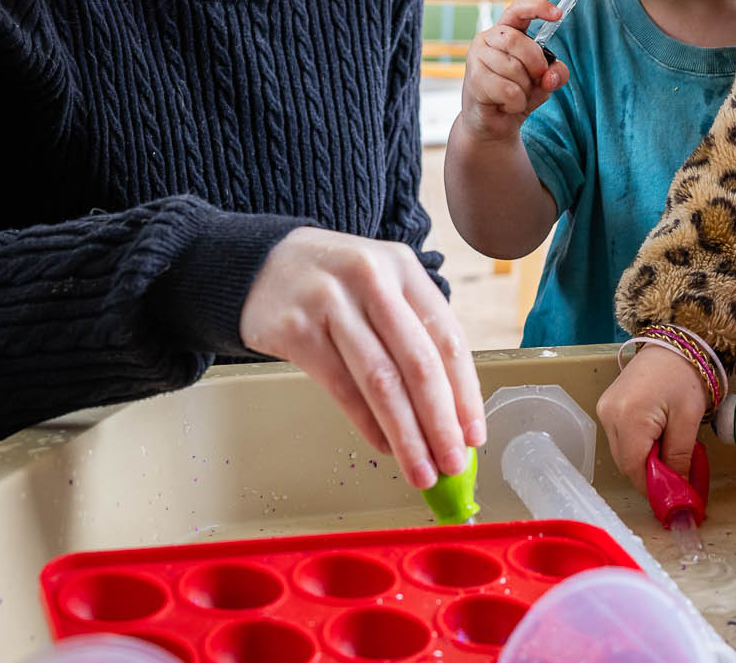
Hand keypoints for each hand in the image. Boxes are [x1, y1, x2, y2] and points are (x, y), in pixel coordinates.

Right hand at [240, 228, 485, 489]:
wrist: (261, 266)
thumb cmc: (336, 285)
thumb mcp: (382, 286)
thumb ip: (415, 333)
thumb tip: (451, 411)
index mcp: (403, 267)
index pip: (447, 336)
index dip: (465, 391)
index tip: (474, 433)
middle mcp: (371, 280)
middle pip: (417, 362)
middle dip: (440, 421)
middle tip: (452, 462)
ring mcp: (331, 303)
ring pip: (380, 381)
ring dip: (406, 434)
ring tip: (420, 469)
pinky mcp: (297, 330)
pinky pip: (341, 388)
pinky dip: (367, 424)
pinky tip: (383, 445)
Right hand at [457, 0, 568, 143]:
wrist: (493, 124)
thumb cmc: (516, 95)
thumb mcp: (543, 82)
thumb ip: (556, 73)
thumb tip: (549, 76)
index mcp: (505, 32)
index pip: (518, 10)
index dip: (537, 7)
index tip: (558, 14)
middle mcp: (487, 39)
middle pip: (518, 41)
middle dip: (535, 64)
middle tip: (537, 80)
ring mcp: (477, 58)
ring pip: (513, 68)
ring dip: (525, 89)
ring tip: (516, 96)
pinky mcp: (474, 79)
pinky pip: (508, 89)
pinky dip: (516, 102)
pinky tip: (508, 105)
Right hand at [597, 344, 707, 480]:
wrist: (675, 344)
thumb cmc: (685, 376)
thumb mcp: (688, 419)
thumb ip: (679, 457)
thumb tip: (678, 489)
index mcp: (628, 417)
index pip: (634, 467)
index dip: (653, 486)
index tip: (674, 496)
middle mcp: (609, 415)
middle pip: (626, 462)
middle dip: (651, 474)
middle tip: (678, 476)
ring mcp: (604, 410)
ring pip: (622, 452)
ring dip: (645, 461)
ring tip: (670, 453)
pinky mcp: (607, 407)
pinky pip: (620, 438)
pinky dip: (638, 446)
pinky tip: (658, 439)